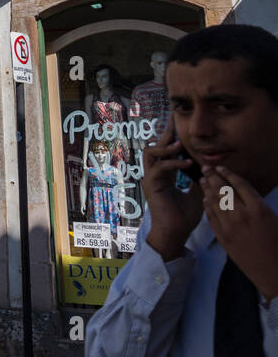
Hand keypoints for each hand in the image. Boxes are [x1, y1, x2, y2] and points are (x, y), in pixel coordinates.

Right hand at [142, 116, 203, 260]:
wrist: (176, 233)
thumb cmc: (184, 217)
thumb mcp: (196, 193)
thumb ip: (197, 180)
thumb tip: (206, 167)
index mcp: (164, 176)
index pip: (165, 152)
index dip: (170, 139)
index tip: (177, 126)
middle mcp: (155, 175)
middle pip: (154, 147)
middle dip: (164, 135)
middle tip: (173, 123)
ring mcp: (151, 179)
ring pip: (150, 153)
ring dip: (165, 147)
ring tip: (180, 144)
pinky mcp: (152, 186)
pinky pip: (158, 168)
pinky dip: (173, 163)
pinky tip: (187, 163)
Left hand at [202, 165, 277, 301]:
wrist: (273, 272)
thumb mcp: (274, 219)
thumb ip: (257, 204)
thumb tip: (244, 192)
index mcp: (259, 209)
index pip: (240, 185)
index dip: (228, 174)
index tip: (221, 167)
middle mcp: (242, 215)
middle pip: (223, 190)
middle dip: (213, 177)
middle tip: (205, 168)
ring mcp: (229, 227)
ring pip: (214, 202)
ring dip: (207, 189)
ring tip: (203, 180)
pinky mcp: (222, 237)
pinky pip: (211, 216)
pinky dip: (207, 205)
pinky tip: (204, 199)